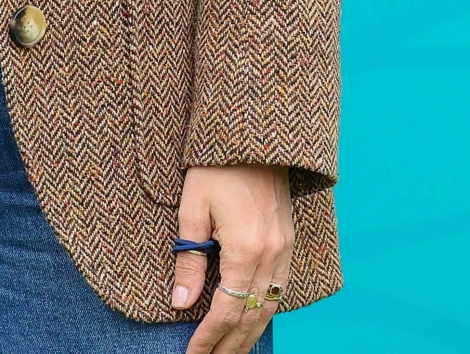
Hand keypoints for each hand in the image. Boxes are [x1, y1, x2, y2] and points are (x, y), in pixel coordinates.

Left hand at [171, 164, 292, 353]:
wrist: (252, 137)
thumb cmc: (214, 167)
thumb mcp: (192, 210)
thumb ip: (188, 260)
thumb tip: (180, 303)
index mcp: (246, 249)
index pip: (226, 309)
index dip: (209, 337)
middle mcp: (272, 255)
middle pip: (252, 316)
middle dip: (231, 345)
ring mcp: (284, 249)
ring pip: (270, 306)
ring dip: (250, 333)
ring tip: (229, 351)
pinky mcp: (288, 241)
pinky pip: (281, 288)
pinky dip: (265, 311)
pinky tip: (251, 320)